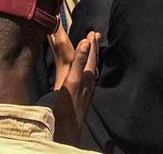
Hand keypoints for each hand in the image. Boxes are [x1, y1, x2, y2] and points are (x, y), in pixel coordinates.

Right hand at [52, 31, 99, 145]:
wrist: (68, 130)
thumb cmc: (68, 106)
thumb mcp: (72, 81)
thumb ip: (78, 62)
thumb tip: (86, 42)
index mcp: (87, 76)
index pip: (91, 56)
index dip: (91, 44)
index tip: (92, 32)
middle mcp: (89, 83)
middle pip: (93, 62)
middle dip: (93, 49)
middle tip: (95, 37)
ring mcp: (87, 91)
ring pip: (91, 70)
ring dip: (90, 59)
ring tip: (91, 51)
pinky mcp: (82, 98)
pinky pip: (87, 78)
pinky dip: (86, 70)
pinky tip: (85, 74)